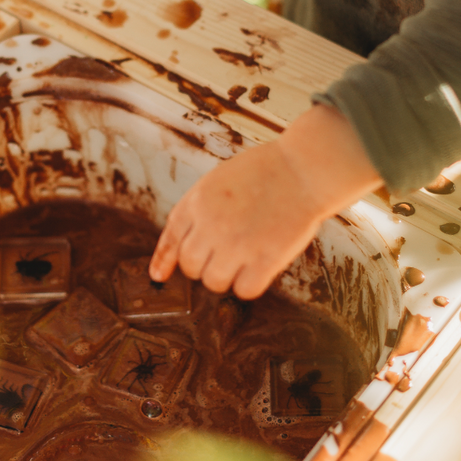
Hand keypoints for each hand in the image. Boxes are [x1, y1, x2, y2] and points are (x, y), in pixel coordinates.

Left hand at [149, 104, 383, 299]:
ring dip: (227, 277)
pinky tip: (260, 268)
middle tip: (224, 256)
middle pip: (190, 266)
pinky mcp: (264, 260)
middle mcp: (211, 224)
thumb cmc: (265, 171)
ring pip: (214, 282)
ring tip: (244, 259)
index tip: (158, 275)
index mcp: (198, 201)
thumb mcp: (219, 179)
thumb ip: (200, 206)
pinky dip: (250, 284)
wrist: (303, 169)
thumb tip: (189, 238)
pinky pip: (244, 290)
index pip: (171, 238)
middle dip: (204, 265)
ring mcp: (236, 244)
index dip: (164, 259)